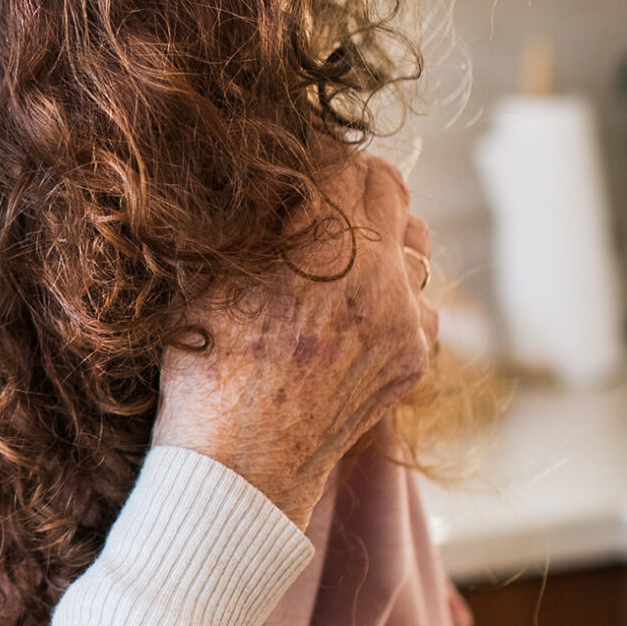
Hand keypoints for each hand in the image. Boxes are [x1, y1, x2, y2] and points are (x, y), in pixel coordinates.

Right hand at [155, 154, 435, 525]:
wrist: (236, 468)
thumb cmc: (207, 367)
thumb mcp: (214, 273)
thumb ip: (262, 216)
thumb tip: (284, 177)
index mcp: (327, 244)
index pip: (345, 161)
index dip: (318, 157)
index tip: (299, 166)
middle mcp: (380, 276)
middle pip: (391, 191)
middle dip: (356, 186)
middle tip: (322, 198)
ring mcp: (405, 320)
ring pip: (415, 245)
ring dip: (383, 238)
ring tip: (340, 255)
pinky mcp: (414, 359)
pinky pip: (420, 301)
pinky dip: (395, 295)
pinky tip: (354, 312)